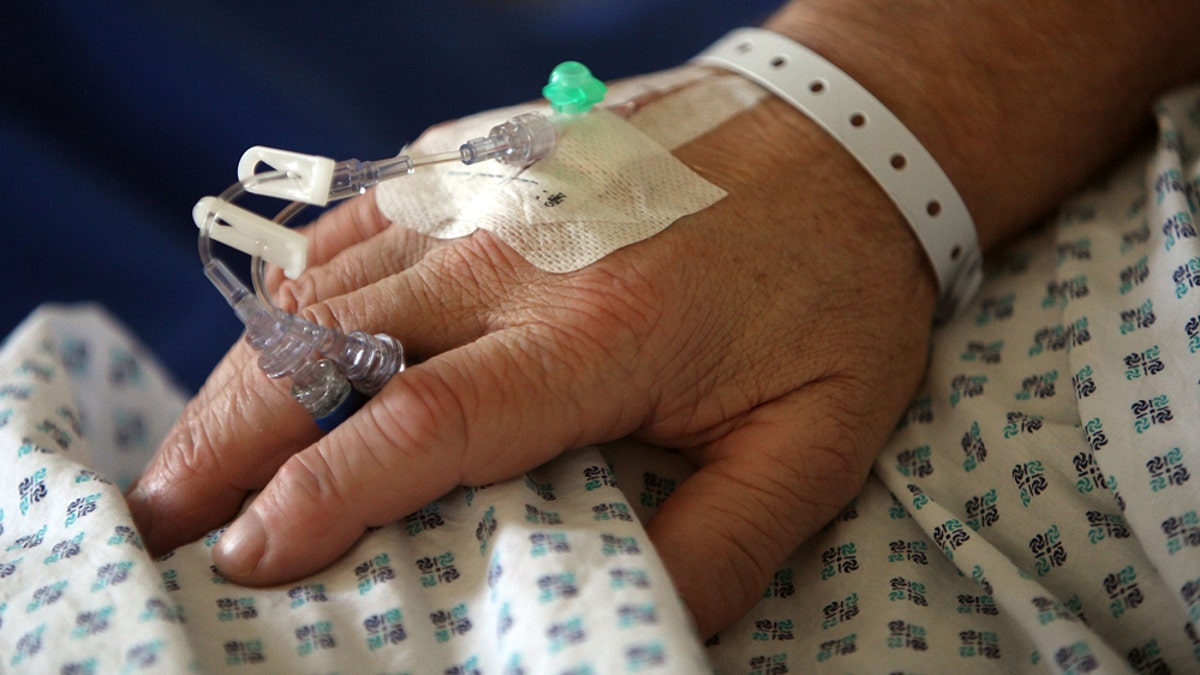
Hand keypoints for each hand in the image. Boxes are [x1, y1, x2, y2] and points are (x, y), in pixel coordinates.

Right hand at [125, 93, 936, 636]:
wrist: (847, 138)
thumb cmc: (837, 290)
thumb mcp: (814, 441)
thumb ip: (720, 548)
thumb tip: (626, 632)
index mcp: (601, 332)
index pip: (425, 422)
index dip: (322, 497)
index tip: (247, 557)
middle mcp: (522, 252)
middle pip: (334, 344)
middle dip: (230, 436)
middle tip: (163, 514)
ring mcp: (496, 192)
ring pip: (328, 278)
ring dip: (248, 366)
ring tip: (198, 445)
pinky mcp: (491, 158)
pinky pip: (361, 216)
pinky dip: (299, 283)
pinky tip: (274, 335)